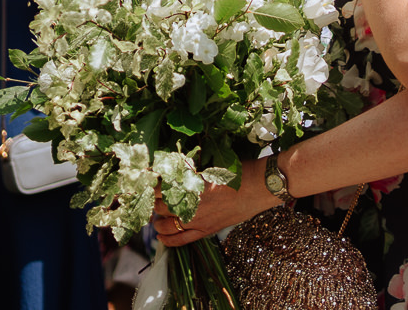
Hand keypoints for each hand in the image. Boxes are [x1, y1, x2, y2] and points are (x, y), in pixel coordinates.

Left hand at [150, 158, 278, 246]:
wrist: (261, 186)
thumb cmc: (240, 171)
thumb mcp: (213, 166)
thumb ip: (192, 171)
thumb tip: (176, 169)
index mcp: (190, 184)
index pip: (159, 186)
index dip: (150, 183)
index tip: (147, 180)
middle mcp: (189, 203)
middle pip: (159, 205)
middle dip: (154, 201)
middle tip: (155, 196)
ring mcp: (196, 220)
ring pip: (164, 223)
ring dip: (158, 219)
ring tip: (158, 214)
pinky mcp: (205, 231)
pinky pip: (179, 240)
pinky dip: (167, 239)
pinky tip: (161, 235)